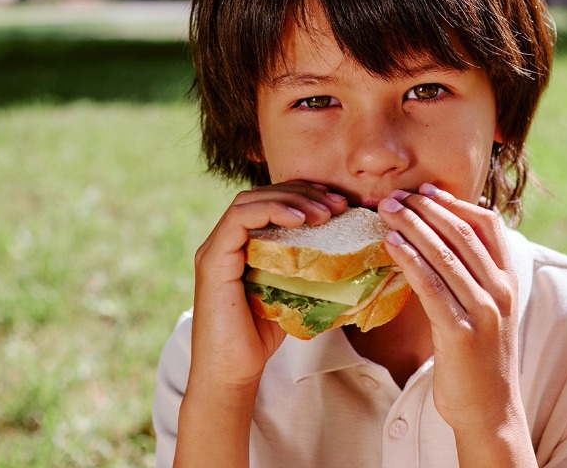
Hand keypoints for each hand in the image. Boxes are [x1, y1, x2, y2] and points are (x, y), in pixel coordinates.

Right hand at [189, 180, 346, 388]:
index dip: (305, 195)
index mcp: (241, 244)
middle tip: (339, 204)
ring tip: (326, 212)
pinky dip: (272, 211)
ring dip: (292, 200)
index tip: (339, 204)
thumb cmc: (262, 337)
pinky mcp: (212, 261)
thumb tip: (354, 255)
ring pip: (250, 201)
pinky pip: (239, 219)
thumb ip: (306, 269)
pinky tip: (301, 219)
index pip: (271, 202)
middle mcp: (225, 241)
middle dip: (303, 192)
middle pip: (262, 195)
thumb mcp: (293, 292)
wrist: (233, 373)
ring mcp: (215, 249)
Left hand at [378, 184, 532, 464]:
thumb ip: (472, 277)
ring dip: (412, 226)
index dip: (455, 202)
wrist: (490, 411)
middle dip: (425, 208)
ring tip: (387, 210)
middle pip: (462, 233)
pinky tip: (391, 245)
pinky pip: (431, 286)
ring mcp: (483, 311)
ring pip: (445, 254)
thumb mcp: (486, 311)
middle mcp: (500, 291)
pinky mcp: (460, 332)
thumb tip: (437, 242)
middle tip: (395, 195)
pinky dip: (410, 260)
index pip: (488, 225)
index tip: (425, 190)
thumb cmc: (479, 359)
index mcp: (508, 280)